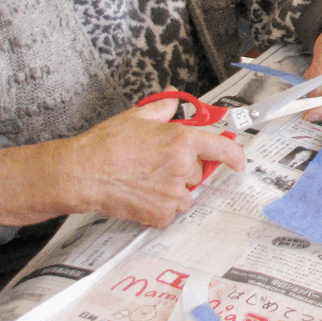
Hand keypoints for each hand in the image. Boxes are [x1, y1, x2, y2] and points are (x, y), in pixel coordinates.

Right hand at [0, 95, 245, 229]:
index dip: (234, 155)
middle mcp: (182, 168)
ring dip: (174, 189)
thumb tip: (174, 105)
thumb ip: (165, 109)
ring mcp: (172, 194)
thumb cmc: (108, 144)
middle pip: (199, 172)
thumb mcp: (139, 116)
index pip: (223, 149)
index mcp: (182, 141)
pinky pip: (170, 212)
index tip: (237, 160)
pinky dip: (161, 207)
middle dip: (185, 168)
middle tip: (161, 163)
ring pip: (186, 194)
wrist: (84, 172)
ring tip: (148, 179)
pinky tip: (143, 194)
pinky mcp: (159, 215)